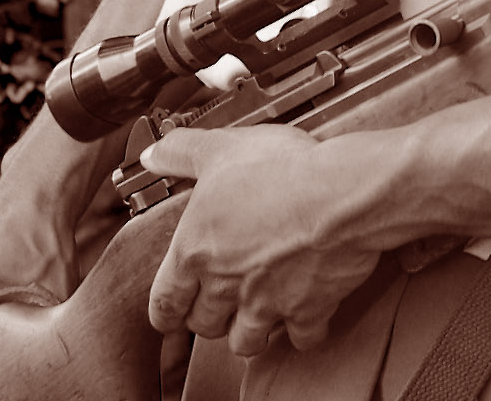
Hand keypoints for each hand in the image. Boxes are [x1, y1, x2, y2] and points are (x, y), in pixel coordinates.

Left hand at [141, 128, 380, 357]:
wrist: (337, 194)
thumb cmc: (279, 170)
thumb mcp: (220, 149)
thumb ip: (180, 153)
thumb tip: (153, 155)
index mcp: (197, 252)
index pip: (165, 302)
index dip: (166, 309)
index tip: (170, 311)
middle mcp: (226, 286)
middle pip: (204, 325)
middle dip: (209, 315)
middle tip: (218, 301)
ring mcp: (267, 305)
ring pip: (245, 342)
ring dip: (249, 329)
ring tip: (255, 310)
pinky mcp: (307, 312)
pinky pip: (300, 337)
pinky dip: (302, 328)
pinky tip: (304, 309)